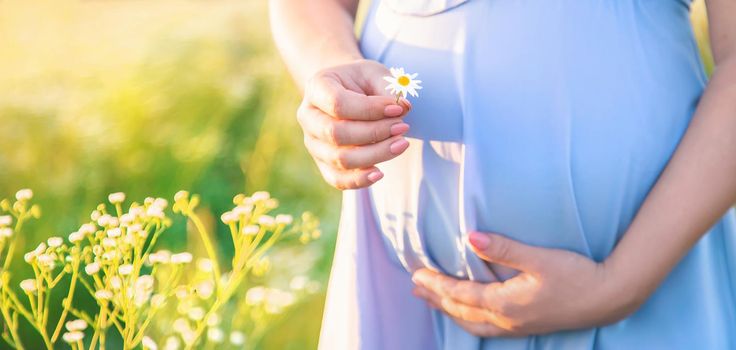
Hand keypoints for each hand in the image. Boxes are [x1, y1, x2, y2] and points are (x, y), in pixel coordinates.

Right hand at [298, 59, 411, 189]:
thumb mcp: (375, 73)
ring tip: (401, 144)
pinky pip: (336, 179)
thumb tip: (404, 107)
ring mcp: (313, 142)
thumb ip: (388, 88)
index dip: (370, 109)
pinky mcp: (322, 162)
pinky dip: (359, 180)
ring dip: (375, 154)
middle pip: (337, 134)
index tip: (399, 108)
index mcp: (316, 87)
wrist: (349, 92)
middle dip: (375, 133)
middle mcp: (308, 116)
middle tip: (403, 127)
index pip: (338, 104)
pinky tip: (380, 173)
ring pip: (340, 158)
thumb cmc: (362, 81)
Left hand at [411, 232, 643, 336]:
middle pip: (461, 311)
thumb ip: (504, 248)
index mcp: (506, 303)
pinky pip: (486, 328)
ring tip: (432, 302)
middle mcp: (507, 320)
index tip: (417, 275)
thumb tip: (470, 237)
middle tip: (415, 289)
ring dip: (450, 311)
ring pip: (472, 323)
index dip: (436, 284)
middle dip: (436, 299)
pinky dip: (469, 320)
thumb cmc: (576, 275)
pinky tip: (469, 314)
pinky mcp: (527, 326)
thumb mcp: (540, 258)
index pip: (460, 294)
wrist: (610, 298)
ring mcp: (517, 327)